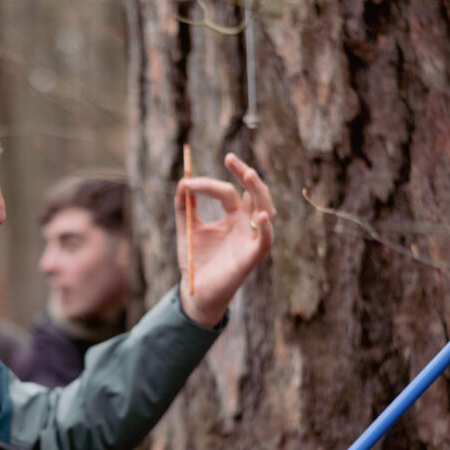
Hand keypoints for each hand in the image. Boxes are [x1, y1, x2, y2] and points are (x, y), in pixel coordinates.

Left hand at [175, 153, 275, 326]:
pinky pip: (265, 241)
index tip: (188, 183)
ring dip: (259, 192)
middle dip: (245, 174)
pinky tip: (259, 216)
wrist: (195, 291)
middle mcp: (245, 225)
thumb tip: (182, 181)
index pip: (228, 192)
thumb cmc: (195, 261)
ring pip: (266, 210)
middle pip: (254, 193)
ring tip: (248, 174)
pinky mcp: (251, 257)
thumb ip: (184, 207)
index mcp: (232, 217)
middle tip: (230, 158)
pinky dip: (266, 229)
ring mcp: (250, 239)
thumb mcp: (187, 229)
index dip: (208, 185)